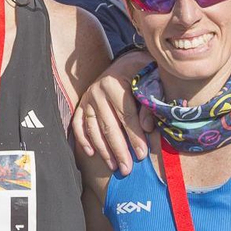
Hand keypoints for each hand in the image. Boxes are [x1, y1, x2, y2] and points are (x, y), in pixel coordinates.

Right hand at [73, 51, 152, 174]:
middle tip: (127, 169)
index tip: (142, 155)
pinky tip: (92, 154)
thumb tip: (147, 128)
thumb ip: (150, 102)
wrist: (127, 61)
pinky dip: (83, 140)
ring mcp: (87, 98)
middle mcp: (97, 91)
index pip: (126, 116)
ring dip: (103, 150)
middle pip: (109, 126)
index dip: (135, 137)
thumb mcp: (152, 81)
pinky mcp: (81, 104)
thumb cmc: (143, 72)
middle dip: (119, 150)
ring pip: (94, 129)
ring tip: (114, 167)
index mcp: (115, 83)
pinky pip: (79, 125)